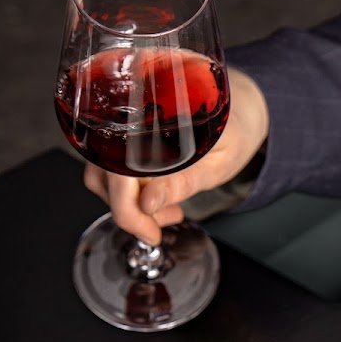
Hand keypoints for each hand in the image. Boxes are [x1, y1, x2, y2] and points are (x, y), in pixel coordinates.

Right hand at [83, 66, 269, 244]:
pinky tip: (158, 195)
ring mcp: (123, 125)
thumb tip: (148, 203)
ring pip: (102, 175)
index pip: (119, 171)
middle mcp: (130, 115)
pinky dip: (129, 190)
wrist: (238, 106)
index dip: (129, 211)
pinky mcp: (123, 136)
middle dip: (132, 211)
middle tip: (165, 221)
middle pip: (104, 175)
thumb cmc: (234, 129)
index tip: (151, 234)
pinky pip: (110, 168)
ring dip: (130, 203)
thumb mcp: (218, 162)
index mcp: (153, 115)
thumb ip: (184, 181)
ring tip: (168, 208)